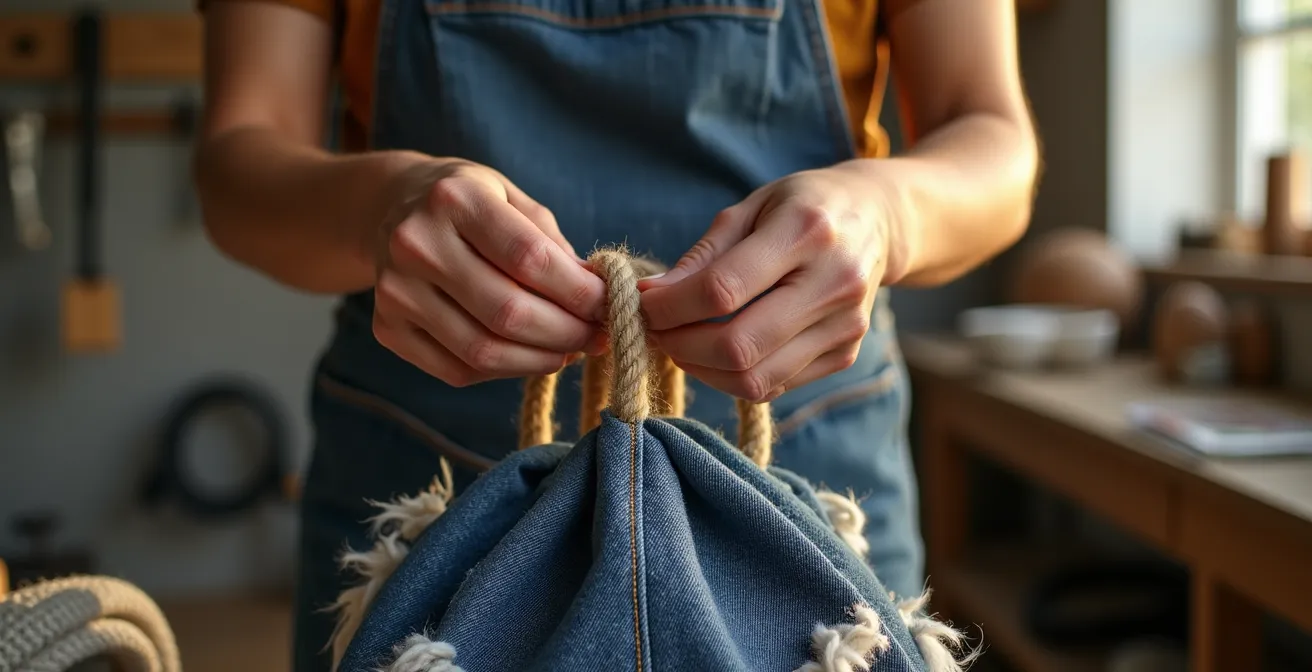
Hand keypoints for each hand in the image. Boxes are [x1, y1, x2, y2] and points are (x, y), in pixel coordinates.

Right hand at [370, 159, 606, 386]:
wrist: (390, 208)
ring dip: (540, 360)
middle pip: (508, 312)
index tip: (611, 306)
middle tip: (598, 337)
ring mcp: (395, 290)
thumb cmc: (469, 203)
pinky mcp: (387, 328)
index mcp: (454, 199)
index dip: (579, 292)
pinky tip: (529, 356)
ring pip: (483, 351)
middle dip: (567, 332)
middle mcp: (416, 243)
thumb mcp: (513, 199)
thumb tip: (597, 299)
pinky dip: (505, 371)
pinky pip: (458, 370)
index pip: (530, 259)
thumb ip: (554, 246)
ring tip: (570, 350)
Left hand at [640, 162, 907, 401]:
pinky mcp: (845, 354)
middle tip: (657, 331)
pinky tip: (717, 353)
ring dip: (702, 370)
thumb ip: (702, 255)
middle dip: (680, 346)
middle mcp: (834, 281)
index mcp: (806, 230)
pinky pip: (774, 386)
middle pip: (739, 346)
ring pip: (755, 378)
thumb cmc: (801, 206)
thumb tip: (650, 298)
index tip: (644, 304)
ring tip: (681, 344)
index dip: (670, 307)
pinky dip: (733, 377)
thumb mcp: (750, 208)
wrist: (877, 221)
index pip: (722, 290)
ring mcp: (846, 325)